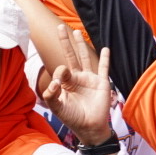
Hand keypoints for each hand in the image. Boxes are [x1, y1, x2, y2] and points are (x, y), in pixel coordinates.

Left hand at [41, 27, 113, 147]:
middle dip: (65, 42)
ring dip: (81, 45)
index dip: (59, 73)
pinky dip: (105, 58)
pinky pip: (104, 68)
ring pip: (85, 58)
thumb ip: (51, 94)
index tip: (58, 84)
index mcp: (65, 82)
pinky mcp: (102, 83)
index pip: (61, 69)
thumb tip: (53, 82)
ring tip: (76, 32)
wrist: (89, 127)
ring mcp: (90, 79)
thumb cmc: (72, 117)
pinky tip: (105, 48)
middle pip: (71, 56)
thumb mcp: (57, 106)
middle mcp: (77, 78)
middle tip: (59, 27)